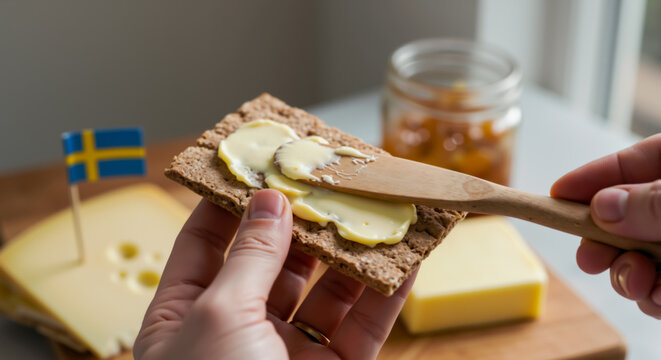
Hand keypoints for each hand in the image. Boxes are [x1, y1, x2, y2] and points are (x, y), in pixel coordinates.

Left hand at [134, 189, 414, 359]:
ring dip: (350, 249)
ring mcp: (286, 354)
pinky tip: (404, 257)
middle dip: (303, 219)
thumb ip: (250, 257)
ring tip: (375, 205)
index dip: (234, 199)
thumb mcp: (221, 318)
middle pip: (273, 260)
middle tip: (330, 175)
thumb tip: (268, 201)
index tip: (265, 159)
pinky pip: (362, 325)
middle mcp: (235, 332)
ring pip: (324, 289)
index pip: (206, 241)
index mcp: (184, 317)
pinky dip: (385, 291)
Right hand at [551, 134, 660, 317]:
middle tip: (590, 257)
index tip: (556, 192)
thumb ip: (655, 202)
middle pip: (625, 217)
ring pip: (639, 257)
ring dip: (628, 275)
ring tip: (639, 283)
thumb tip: (602, 207)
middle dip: (603, 240)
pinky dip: (653, 297)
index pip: (632, 163)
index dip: (592, 178)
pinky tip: (657, 298)